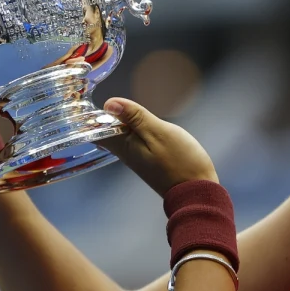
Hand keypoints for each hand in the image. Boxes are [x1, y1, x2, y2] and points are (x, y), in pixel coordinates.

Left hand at [97, 98, 217, 197]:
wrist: (196, 191)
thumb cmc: (181, 162)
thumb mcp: (158, 132)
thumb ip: (135, 117)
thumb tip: (109, 103)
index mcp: (123, 146)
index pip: (95, 129)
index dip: (92, 114)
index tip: (95, 100)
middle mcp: (125, 154)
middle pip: (107, 131)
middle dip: (107, 115)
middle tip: (109, 99)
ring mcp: (137, 158)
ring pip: (121, 135)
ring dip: (124, 121)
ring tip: (130, 107)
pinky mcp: (148, 161)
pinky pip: (134, 141)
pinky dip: (135, 129)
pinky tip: (144, 122)